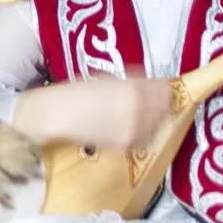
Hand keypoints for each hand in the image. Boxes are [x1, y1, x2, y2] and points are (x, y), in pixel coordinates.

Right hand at [14, 75, 174, 149]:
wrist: (57, 116)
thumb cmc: (76, 93)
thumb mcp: (106, 79)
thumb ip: (131, 82)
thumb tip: (148, 84)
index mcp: (134, 89)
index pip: (165, 89)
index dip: (164, 88)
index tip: (162, 88)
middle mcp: (139, 109)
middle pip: (165, 106)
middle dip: (160, 103)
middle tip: (151, 101)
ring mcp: (134, 129)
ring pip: (157, 124)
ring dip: (152, 118)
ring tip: (137, 114)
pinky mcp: (127, 144)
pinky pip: (144, 137)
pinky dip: (141, 132)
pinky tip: (128, 126)